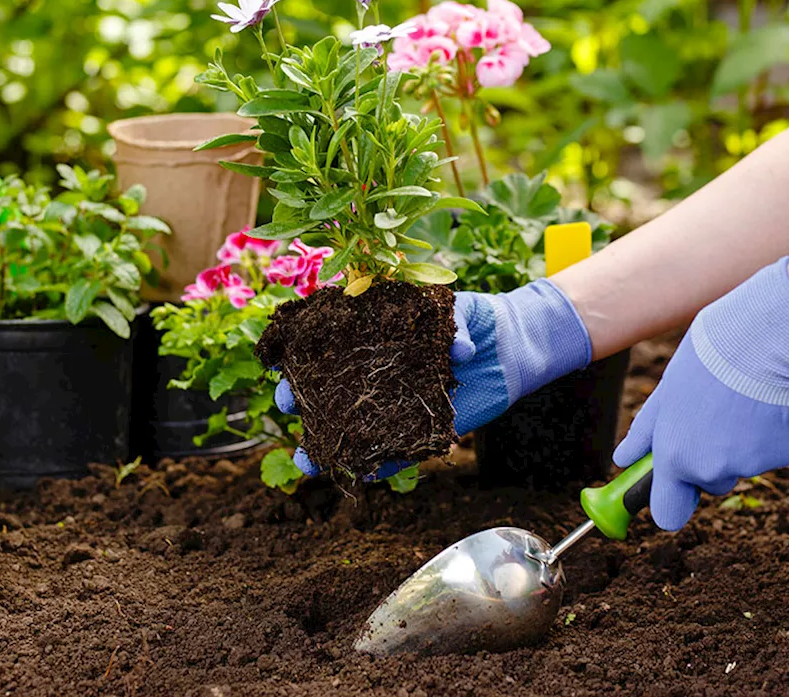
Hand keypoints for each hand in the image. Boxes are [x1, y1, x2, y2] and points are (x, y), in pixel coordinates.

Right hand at [277, 278, 592, 477]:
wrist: (506, 347)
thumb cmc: (471, 319)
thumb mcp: (458, 311)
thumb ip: (454, 325)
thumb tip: (462, 350)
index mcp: (372, 337)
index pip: (326, 347)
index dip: (301, 354)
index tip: (282, 359)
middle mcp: (375, 374)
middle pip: (329, 391)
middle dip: (302, 399)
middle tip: (287, 404)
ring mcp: (393, 405)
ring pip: (353, 429)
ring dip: (328, 447)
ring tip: (306, 462)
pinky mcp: (418, 431)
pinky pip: (393, 454)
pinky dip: (377, 466)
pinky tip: (357, 476)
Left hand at [613, 257, 788, 530]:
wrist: (769, 338)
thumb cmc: (710, 356)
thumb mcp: (667, 391)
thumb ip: (647, 432)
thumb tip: (623, 459)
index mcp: (677, 456)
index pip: (668, 513)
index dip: (671, 502)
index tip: (673, 490)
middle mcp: (714, 469)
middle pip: (710, 482)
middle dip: (710, 459)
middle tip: (714, 415)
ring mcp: (754, 464)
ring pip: (744, 462)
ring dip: (742, 441)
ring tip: (743, 396)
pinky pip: (774, 449)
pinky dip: (772, 431)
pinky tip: (770, 397)